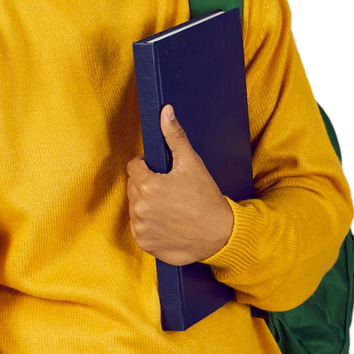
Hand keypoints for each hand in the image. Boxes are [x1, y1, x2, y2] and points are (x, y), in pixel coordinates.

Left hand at [125, 104, 236, 265]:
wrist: (220, 235)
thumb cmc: (207, 198)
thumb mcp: (192, 164)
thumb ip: (174, 136)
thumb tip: (165, 111)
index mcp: (147, 184)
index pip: (134, 166)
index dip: (148, 167)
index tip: (163, 173)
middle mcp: (139, 207)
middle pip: (133, 186)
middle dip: (147, 185)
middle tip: (170, 190)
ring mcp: (140, 226)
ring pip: (135, 207)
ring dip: (146, 204)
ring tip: (170, 206)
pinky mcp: (143, 242)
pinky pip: (138, 227)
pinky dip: (149, 224)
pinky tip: (167, 221)